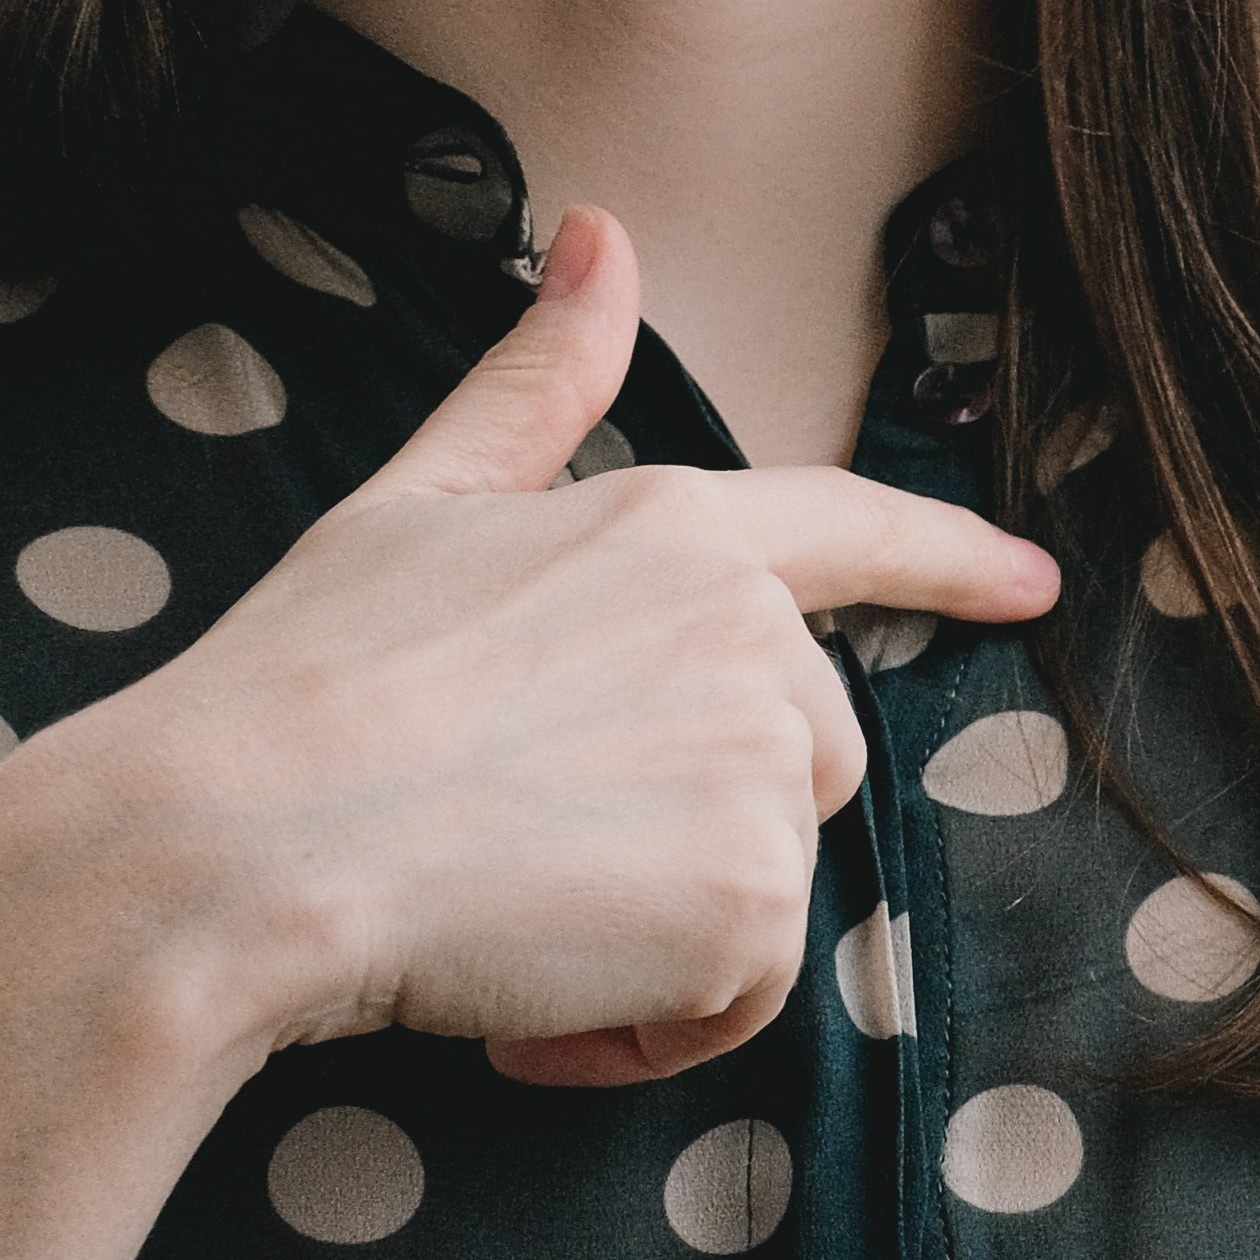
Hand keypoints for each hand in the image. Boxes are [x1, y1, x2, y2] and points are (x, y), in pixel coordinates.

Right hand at [59, 206, 1058, 1084]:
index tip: (1029, 583)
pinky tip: (532, 1004)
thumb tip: (601, 233)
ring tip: (512, 919)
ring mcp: (759, 762)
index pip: (852, 528)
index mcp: (673, 529)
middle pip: (802, 749)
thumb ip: (536, 386)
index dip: (948, 556)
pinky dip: (648, 1026)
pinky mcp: (752, 895)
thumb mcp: (417, 503)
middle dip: (693, 812)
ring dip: (660, 929)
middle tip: (524, 839)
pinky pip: (739, 995)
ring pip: (767, 875)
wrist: (229, 843)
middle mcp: (747, 633)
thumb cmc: (299, 683)